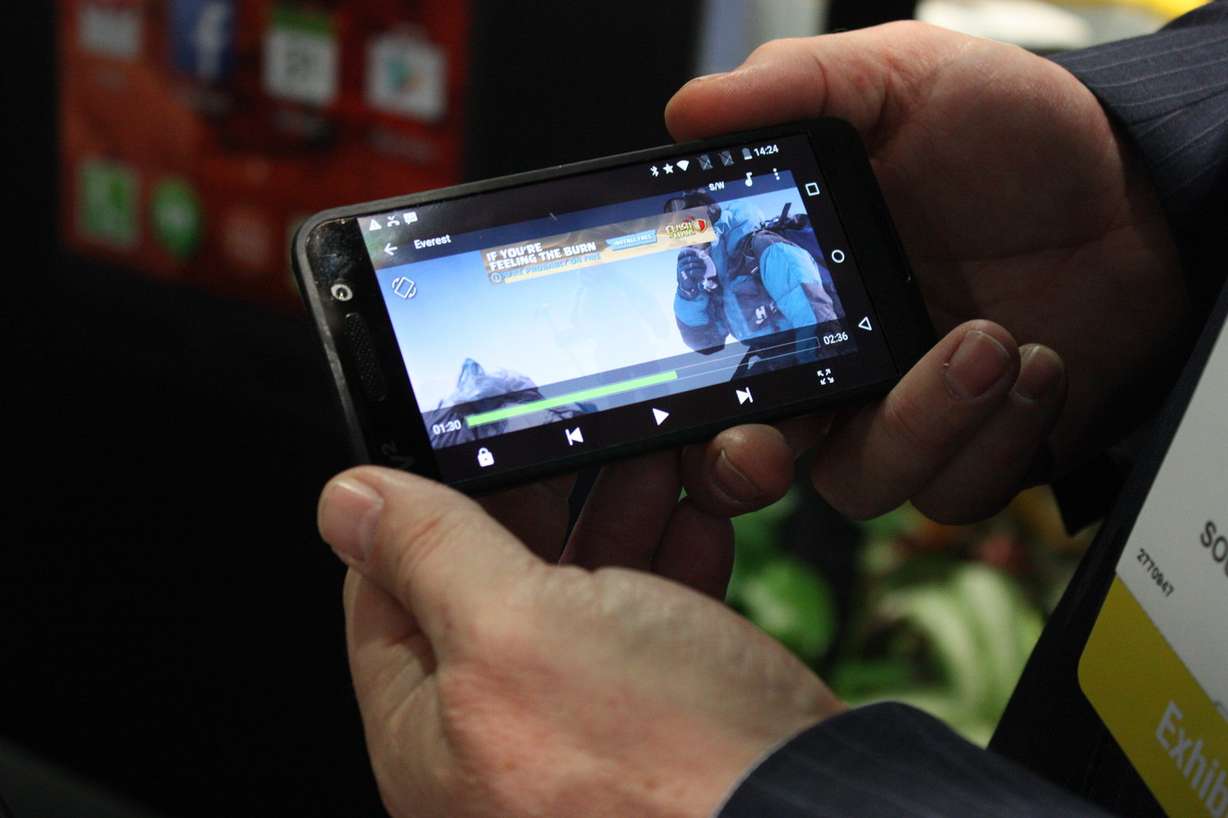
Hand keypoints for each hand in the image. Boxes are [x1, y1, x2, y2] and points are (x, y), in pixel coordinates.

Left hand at [318, 461, 841, 817]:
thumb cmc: (665, 764)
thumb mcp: (517, 627)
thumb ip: (427, 553)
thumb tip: (346, 502)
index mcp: (431, 736)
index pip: (388, 597)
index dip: (422, 510)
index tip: (466, 447)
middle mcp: (498, 749)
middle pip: (492, 593)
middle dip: (540, 503)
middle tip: (574, 440)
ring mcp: (585, 745)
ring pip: (581, 605)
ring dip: (613, 523)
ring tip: (652, 464)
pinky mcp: (664, 734)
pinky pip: (649, 636)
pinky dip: (669, 573)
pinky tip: (696, 527)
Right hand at [665, 22, 1186, 522]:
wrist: (1139, 190)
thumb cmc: (1014, 137)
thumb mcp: (901, 80)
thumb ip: (796, 87)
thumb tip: (689, 110)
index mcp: (790, 287)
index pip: (704, 362)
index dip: (676, 402)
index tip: (685, 396)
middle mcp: (830, 361)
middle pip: (750, 457)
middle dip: (743, 468)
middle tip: (775, 441)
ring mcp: (901, 411)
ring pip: (860, 482)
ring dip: (920, 424)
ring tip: (987, 340)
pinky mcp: (973, 448)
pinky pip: (953, 491)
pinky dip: (995, 438)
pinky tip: (1036, 363)